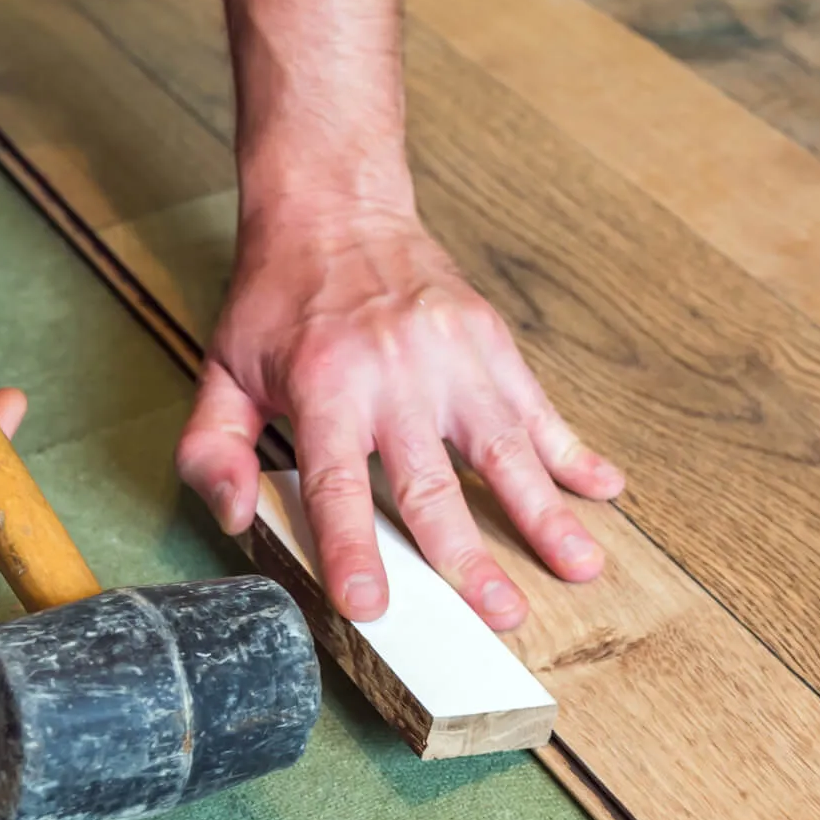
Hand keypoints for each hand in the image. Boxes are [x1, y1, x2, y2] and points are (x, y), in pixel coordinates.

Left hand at [175, 197, 623, 628]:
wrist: (336, 204)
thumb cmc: (279, 298)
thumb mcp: (222, 367)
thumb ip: (214, 449)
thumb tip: (235, 519)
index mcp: (325, 385)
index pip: (338, 483)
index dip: (352, 547)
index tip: (371, 605)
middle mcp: (394, 373)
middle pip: (434, 481)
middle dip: (467, 555)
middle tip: (501, 615)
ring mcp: (452, 356)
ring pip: (504, 447)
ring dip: (544, 512)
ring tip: (581, 567)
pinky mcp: (489, 340)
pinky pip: (537, 405)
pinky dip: (573, 449)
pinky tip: (605, 486)